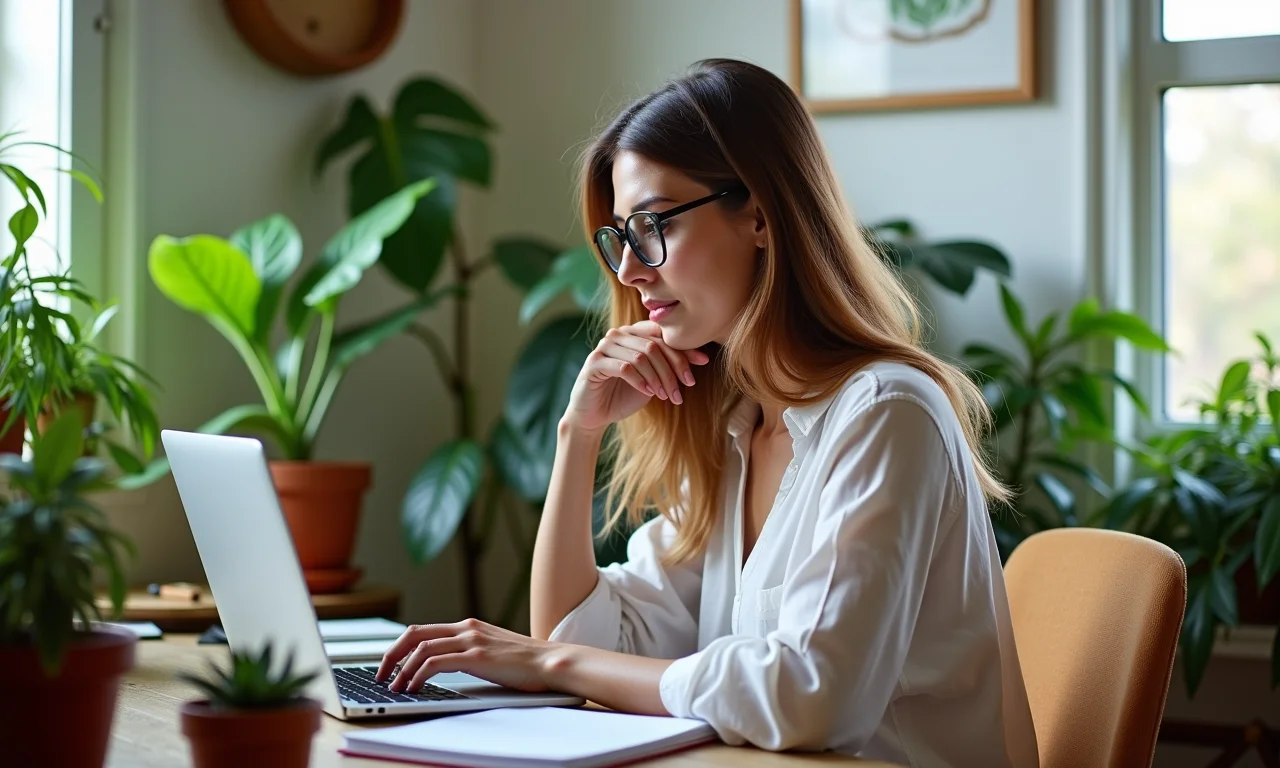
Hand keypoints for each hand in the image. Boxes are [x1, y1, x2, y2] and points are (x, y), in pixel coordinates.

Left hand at [376, 618, 556, 692]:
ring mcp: (471, 640)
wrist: (550, 662)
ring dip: (401, 669)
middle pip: (414, 633)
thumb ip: (470, 650)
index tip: (389, 664)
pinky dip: (418, 675)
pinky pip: (435, 663)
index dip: (400, 646)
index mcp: (469, 625)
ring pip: (421, 649)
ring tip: (394, 686)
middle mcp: (467, 628)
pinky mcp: (476, 657)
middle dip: (391, 654)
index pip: (423, 630)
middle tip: (381, 674)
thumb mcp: (492, 650)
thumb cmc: (525, 662)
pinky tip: (413, 688)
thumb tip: (446, 664)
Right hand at [563, 320, 710, 432]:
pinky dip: (640, 381)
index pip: (662, 334)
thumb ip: (668, 364)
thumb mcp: (653, 378)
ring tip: (666, 395)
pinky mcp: (594, 362)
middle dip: (673, 368)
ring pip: (641, 356)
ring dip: (658, 378)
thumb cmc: (625, 394)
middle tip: (683, 388)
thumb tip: (701, 356)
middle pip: (654, 345)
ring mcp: (604, 347)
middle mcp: (618, 334)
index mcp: (634, 333)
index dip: (684, 348)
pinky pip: (624, 368)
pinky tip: (649, 392)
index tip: (703, 362)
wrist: (595, 414)